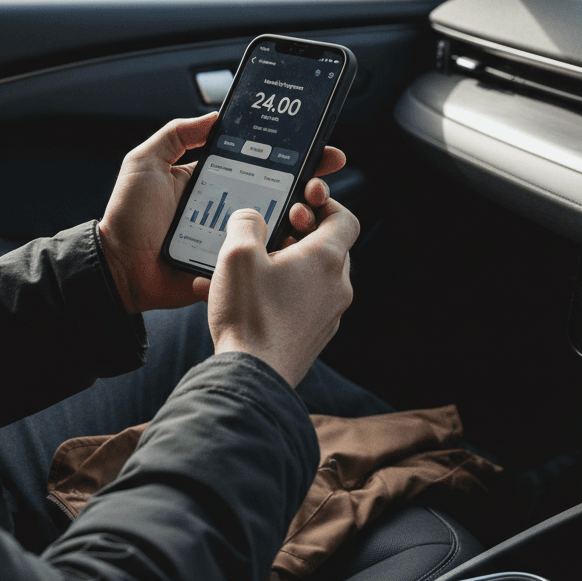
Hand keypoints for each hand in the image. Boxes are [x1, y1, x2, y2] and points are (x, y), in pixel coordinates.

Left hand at [98, 113, 345, 314]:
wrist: (118, 268)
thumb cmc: (127, 216)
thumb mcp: (145, 162)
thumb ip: (176, 134)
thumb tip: (214, 116)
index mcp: (213, 181)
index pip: (260, 165)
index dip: (292, 156)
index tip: (320, 150)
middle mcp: (229, 208)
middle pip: (280, 195)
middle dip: (309, 187)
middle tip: (318, 185)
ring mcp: (233, 238)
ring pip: (280, 228)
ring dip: (301, 218)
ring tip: (306, 211)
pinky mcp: (232, 267)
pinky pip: (264, 261)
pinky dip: (284, 253)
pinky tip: (297, 242)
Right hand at [194, 196, 358, 386]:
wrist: (253, 377)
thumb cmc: (249, 314)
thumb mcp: (237, 254)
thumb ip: (246, 222)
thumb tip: (252, 217)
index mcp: (326, 259)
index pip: (344, 218)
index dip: (324, 204)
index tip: (297, 203)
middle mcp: (336, 286)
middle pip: (328, 246)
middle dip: (299, 233)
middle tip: (270, 232)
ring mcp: (328, 314)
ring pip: (312, 275)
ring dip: (286, 262)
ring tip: (248, 267)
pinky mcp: (313, 336)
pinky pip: (301, 302)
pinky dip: (280, 291)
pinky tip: (243, 296)